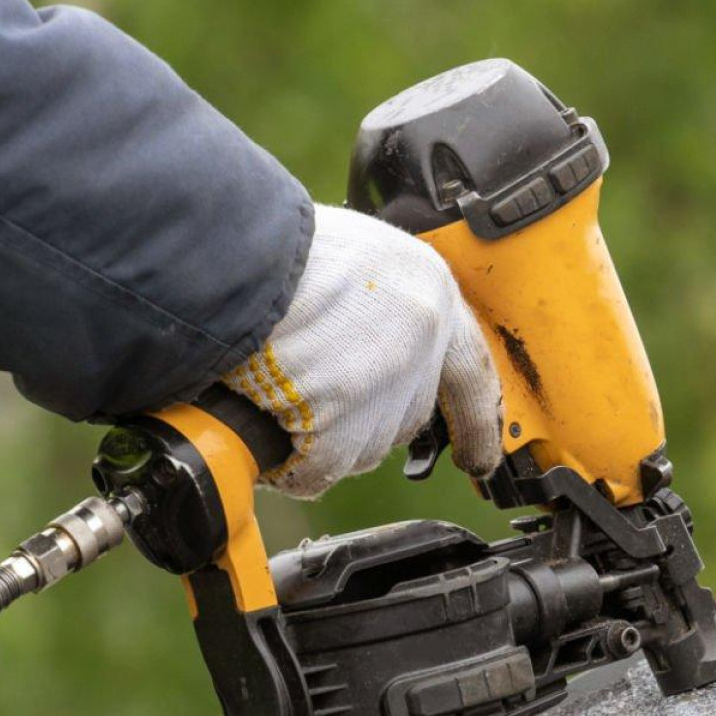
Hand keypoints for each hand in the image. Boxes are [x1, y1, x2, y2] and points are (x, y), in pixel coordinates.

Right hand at [225, 205, 502, 497]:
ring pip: (362, 448)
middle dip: (359, 420)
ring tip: (273, 391)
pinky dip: (290, 463)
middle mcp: (421, 339)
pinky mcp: (342, 421)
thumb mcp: (354, 256)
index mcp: (428, 289)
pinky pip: (320, 470)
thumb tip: (364, 345)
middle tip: (309, 397)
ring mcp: (384, 384)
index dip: (476, 419)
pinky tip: (264, 426)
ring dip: (318, 439)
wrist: (235, 253)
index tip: (481, 456)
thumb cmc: (276, 245)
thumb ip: (377, 303)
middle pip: (404, 417)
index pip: (471, 372)